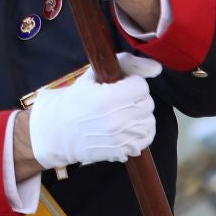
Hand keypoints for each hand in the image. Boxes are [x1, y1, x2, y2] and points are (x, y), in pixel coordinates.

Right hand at [23, 53, 161, 169]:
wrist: (58, 132)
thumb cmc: (75, 100)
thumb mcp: (93, 75)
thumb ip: (126, 64)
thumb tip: (157, 67)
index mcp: (107, 98)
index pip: (141, 86)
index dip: (131, 83)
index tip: (119, 86)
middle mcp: (116, 120)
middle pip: (147, 104)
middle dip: (136, 99)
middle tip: (120, 99)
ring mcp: (120, 139)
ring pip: (149, 122)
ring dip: (139, 116)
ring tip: (123, 113)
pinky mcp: (122, 152)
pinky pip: (146, 139)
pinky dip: (139, 132)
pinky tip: (125, 127)